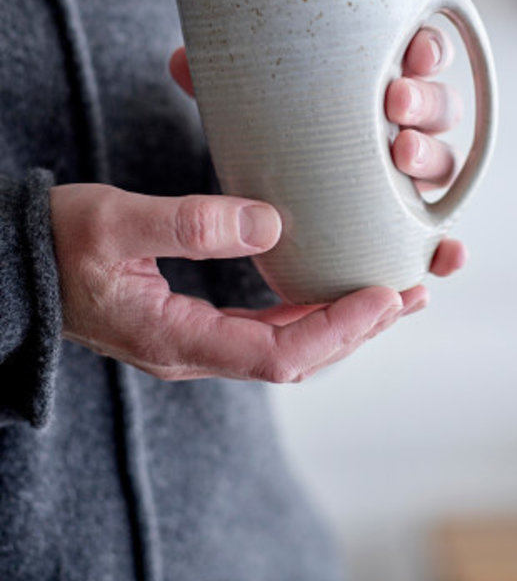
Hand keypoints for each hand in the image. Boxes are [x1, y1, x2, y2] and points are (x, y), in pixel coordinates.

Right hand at [51, 183, 420, 381]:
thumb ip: (190, 226)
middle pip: (297, 357)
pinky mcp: (195, 322)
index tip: (386, 294)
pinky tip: (332, 287)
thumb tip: (271, 226)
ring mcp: (196, 342)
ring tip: (394, 293)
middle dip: (359, 328)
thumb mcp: (116, 223)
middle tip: (413, 291)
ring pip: (287, 345)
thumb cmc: (56, 244)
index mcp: (179, 340)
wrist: (16, 267)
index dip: (339, 328)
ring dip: (342, 322)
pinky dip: (310, 311)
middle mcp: (195, 352)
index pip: (280, 354)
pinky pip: (267, 327)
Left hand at [170, 27, 467, 279]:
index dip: (428, 49)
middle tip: (393, 101)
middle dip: (425, 102)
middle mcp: (403, 125)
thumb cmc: (269, 128)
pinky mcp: (396, 227)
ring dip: (432, 161)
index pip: (422, 54)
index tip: (413, 50)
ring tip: (402, 156)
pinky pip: (429, 238)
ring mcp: (404, 177)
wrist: (274, 184)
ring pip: (440, 168)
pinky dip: (443, 246)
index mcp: (381, 77)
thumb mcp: (244, 101)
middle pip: (440, 110)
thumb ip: (222, 82)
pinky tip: (447, 253)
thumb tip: (181, 61)